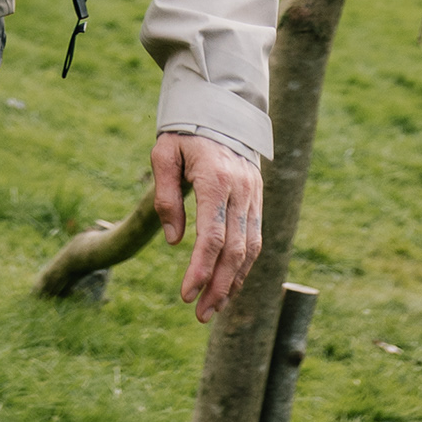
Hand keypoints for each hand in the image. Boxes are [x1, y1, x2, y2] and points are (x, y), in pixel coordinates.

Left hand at [151, 133, 262, 322]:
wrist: (220, 108)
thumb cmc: (185, 133)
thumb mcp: (164, 155)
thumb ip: (166, 196)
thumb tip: (173, 241)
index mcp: (216, 179)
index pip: (213, 236)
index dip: (201, 269)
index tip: (186, 294)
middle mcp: (241, 190)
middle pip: (235, 250)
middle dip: (218, 286)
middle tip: (200, 314)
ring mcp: (253, 195)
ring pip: (250, 249)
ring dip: (233, 282)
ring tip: (214, 308)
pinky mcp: (257, 199)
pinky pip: (255, 239)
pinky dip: (244, 266)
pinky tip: (230, 285)